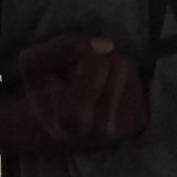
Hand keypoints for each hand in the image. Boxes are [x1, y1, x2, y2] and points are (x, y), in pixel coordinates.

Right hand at [8, 33, 147, 155]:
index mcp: (71, 120)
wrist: (52, 123)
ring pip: (131, 69)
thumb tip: (105, 45)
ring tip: (93, 79)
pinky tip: (106, 89)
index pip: (96, 63)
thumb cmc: (43, 89)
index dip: (84, 50)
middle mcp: (101, 130)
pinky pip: (142, 82)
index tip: (68, 62)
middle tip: (80, 70)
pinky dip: (124, 78)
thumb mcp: (33, 62)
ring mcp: (123, 129)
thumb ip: (64, 47)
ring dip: (113, 64)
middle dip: (101, 57)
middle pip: (119, 64)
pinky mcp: (138, 123)